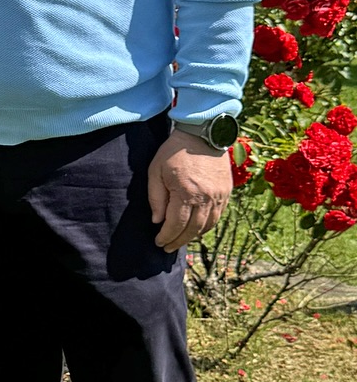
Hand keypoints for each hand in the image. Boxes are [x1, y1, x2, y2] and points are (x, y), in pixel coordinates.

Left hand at [147, 130, 231, 250]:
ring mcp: (219, 195)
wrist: (202, 134)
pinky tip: (196, 228)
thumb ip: (156, 198)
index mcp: (186, 193)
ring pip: (207, 225)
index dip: (167, 236)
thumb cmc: (174, 151)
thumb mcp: (156, 171)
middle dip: (178, 241)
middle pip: (193, 230)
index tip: (158, 242)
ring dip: (193, 236)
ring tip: (180, 240)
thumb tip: (158, 221)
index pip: (176, 224)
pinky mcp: (226, 192)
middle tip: (167, 247)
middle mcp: (206, 197)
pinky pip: (217, 216)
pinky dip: (206, 225)